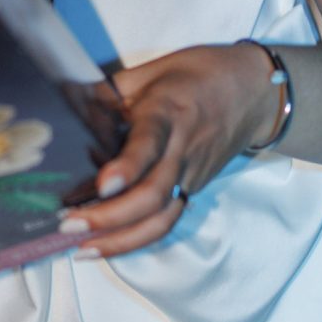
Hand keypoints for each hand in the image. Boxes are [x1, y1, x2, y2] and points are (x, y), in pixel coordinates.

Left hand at [57, 42, 276, 259]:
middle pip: (154, 195)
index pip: (149, 145)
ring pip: (163, 218)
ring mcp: (192, 174)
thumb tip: (66, 104)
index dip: (126, 168)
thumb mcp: (151, 70)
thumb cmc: (197, 73)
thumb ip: (109, 91)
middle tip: (70, 227)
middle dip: (111, 218)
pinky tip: (106, 244)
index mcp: (168, 113)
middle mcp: (182, 149)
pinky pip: (166, 218)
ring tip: (84, 250)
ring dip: (123, 241)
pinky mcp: (195, 188)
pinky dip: (136, 236)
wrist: (254, 91)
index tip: (102, 186)